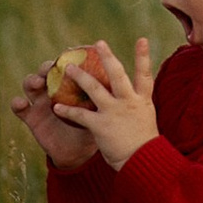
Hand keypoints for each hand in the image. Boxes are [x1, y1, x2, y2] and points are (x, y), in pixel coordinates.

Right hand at [11, 59, 99, 169]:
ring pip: (30, 84)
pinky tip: (20, 103)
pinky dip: (17, 103)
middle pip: (46, 71)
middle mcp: (54, 89)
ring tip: (37, 82)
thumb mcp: (102, 114)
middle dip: (47, 66)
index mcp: (71, 85)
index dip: (66, 58)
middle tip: (51, 68)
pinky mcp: (31, 117)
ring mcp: (40, 102)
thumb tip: (124, 85)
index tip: (69, 53)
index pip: (67, 66)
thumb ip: (107, 101)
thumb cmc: (93, 129)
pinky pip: (20, 108)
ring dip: (31, 80)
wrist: (79, 155)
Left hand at [65, 35, 158, 169]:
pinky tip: (56, 107)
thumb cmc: (144, 144)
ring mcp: (114, 113)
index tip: (141, 39)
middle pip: (118, 75)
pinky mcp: (101, 126)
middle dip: (108, 57)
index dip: (143, 56)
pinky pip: (80, 115)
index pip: (145, 74)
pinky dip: (67, 110)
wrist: (143, 163)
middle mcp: (128, 102)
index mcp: (142, 100)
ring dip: (80, 76)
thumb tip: (136, 94)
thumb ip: (138, 104)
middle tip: (99, 42)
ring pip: (94, 88)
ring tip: (68, 67)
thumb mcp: (146, 118)